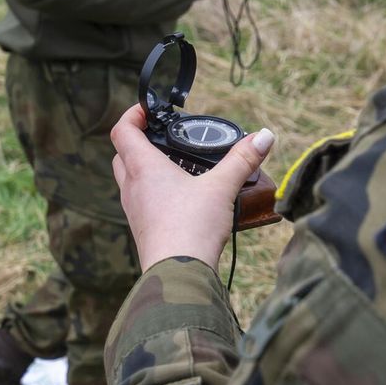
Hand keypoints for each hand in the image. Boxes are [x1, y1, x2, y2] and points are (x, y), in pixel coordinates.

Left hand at [110, 103, 275, 272]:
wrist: (179, 274)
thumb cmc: (192, 227)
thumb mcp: (222, 187)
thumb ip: (242, 159)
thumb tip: (264, 135)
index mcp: (144, 169)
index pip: (122, 131)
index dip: (131, 115)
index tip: (147, 110)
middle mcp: (132, 187)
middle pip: (122, 155)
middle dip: (136, 141)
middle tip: (161, 136)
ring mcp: (134, 211)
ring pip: (129, 180)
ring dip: (143, 168)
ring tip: (174, 166)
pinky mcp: (142, 229)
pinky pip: (140, 202)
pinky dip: (152, 192)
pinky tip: (178, 199)